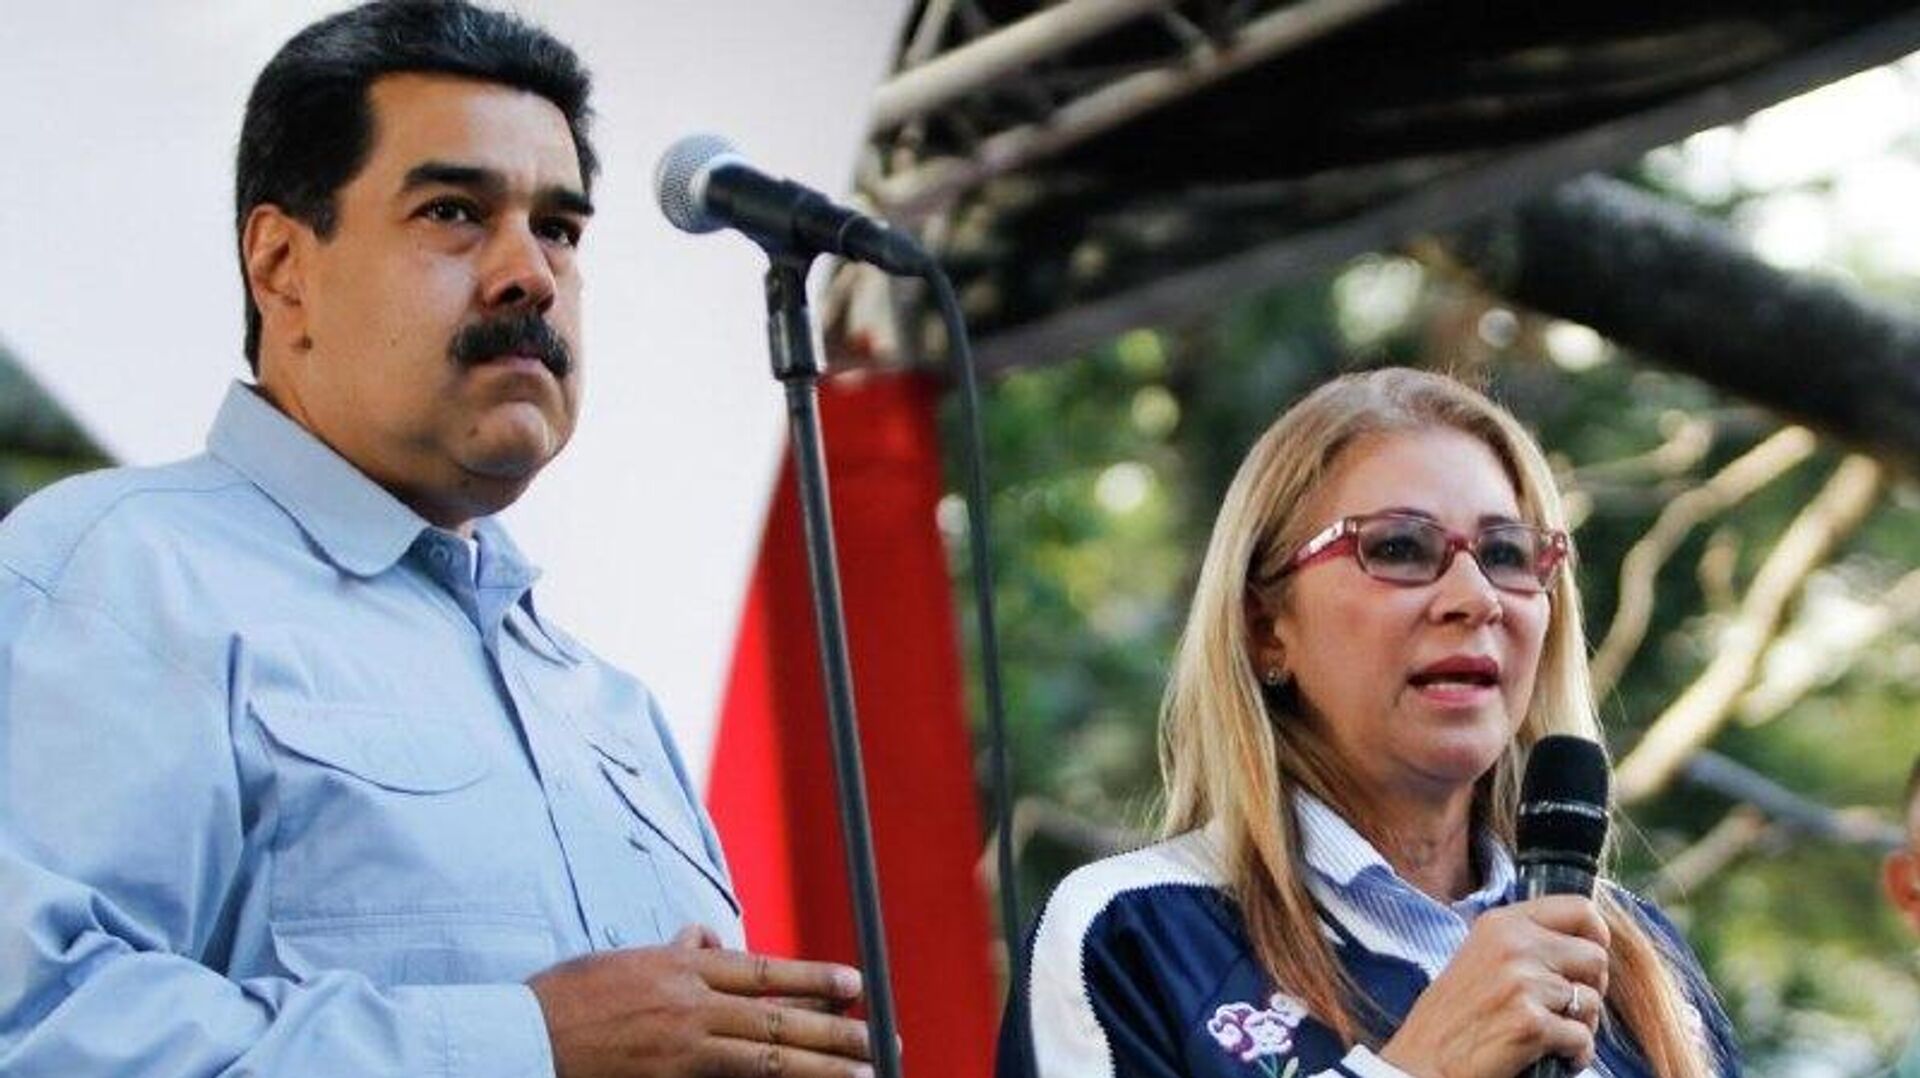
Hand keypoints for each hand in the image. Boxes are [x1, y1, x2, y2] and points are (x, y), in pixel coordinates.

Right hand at [529, 926, 873, 1077]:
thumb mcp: (628, 959)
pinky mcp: (670, 1077)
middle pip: (777, 1015)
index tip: (853, 983)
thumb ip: (677, 950)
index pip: (764, 970)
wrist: (521, 1036)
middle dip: (834, 1028)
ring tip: (862, 1074)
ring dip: (820, 1066)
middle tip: (877, 1037)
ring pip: (766, 1055)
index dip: (812, 977)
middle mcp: (690, 1000)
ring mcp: (681, 1043)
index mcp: (681, 964)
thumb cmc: (568, 997)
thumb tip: (711, 938)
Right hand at [1378, 896, 1608, 1077]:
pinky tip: (1549, 1057)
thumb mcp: (1480, 957)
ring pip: (1592, 1001)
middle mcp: (1513, 945)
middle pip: (1596, 957)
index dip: (1596, 937)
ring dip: (1580, 1026)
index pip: (1580, 909)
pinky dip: (1574, 1055)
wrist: (1420, 1062)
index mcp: (1501, 923)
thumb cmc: (1452, 1017)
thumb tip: (1584, 942)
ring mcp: (1522, 983)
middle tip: (1566, 1008)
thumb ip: (1524, 943)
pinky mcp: (1531, 1024)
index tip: (1585, 964)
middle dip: (1590, 988)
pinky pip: (1583, 1038)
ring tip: (1550, 1035)